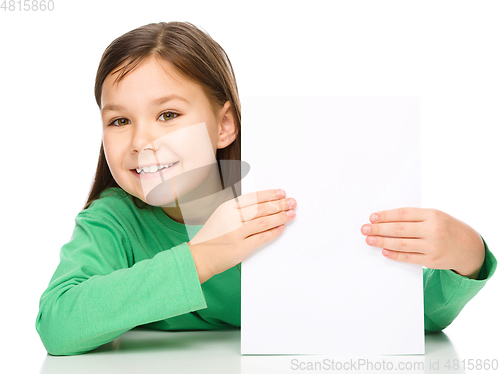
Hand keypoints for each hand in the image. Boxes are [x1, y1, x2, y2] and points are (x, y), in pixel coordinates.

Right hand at [188, 189, 296, 282]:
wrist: (199, 257)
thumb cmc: (212, 237)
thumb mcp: (222, 216)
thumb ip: (239, 210)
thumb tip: (264, 205)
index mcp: (227, 207)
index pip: (253, 197)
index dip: (270, 194)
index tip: (282, 193)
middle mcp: (231, 218)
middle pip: (261, 208)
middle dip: (279, 204)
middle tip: (292, 202)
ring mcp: (236, 233)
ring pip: (264, 221)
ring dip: (280, 217)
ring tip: (291, 214)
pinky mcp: (240, 247)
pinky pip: (261, 237)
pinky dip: (273, 232)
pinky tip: (281, 228)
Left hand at [360, 208, 485, 278]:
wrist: (469, 247)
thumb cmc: (446, 227)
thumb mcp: (434, 216)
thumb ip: (414, 217)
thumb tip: (385, 219)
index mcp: (432, 215)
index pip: (403, 214)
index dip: (386, 216)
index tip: (372, 217)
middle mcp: (433, 230)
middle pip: (400, 229)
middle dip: (379, 229)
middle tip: (365, 229)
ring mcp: (433, 246)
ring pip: (402, 244)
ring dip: (382, 242)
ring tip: (369, 240)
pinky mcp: (432, 261)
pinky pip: (409, 258)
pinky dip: (395, 255)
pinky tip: (384, 251)